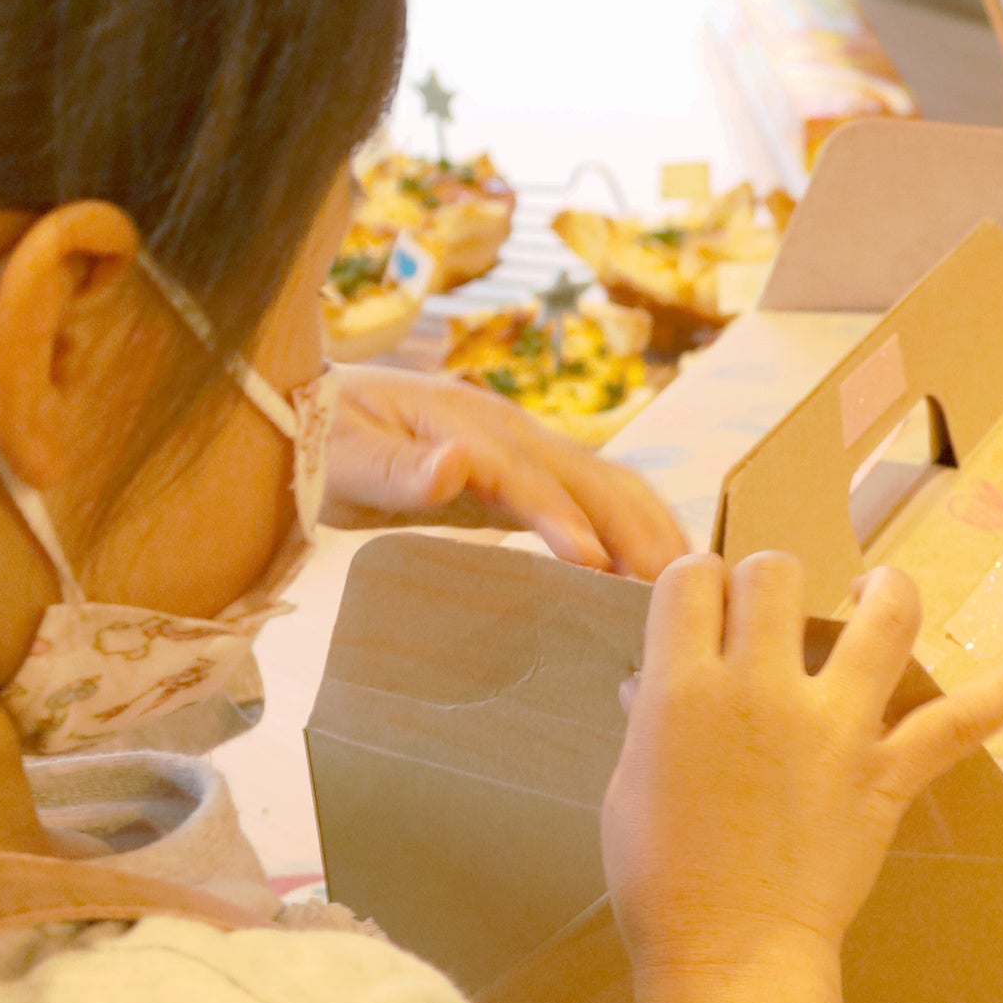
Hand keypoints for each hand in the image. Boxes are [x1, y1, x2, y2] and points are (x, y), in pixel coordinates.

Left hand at [327, 365, 686, 579]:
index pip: (528, 476)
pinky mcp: (526, 474)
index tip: (595, 563)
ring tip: (688, 581)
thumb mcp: (344, 456)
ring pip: (608, 484)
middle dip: (638, 528)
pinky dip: (632, 528)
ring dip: (650, 527)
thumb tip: (455, 466)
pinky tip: (654, 566)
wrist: (314, 415)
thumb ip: (398, 468)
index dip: (564, 518)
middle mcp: (511, 430)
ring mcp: (526, 448)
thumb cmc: (324, 439)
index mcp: (470, 425)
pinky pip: (593, 498)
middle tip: (675, 587)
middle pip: (593, 477)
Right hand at [602, 553, 1002, 973]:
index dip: (697, 584)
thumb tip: (653, 680)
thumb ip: (651, 719)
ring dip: (882, 592)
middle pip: (774, 574)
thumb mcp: (629, 786)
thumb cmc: (662, 880)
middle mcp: (762, 688)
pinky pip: (958, 723)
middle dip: (767, 584)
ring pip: (878, 616)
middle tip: (767, 618)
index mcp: (683, 688)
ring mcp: (834, 727)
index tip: (702, 609)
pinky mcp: (886, 773)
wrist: (729, 953)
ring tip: (873, 594)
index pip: (691, 578)